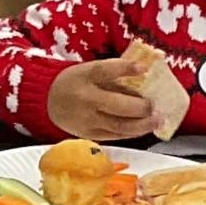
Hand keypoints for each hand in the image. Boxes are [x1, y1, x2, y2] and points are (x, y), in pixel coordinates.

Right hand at [45, 56, 159, 141]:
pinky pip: (116, 135)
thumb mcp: (89, 70)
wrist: (47, 101)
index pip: (105, 70)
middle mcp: (86, 99)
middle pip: (117, 105)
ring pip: (120, 126)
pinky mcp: (89, 134)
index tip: (144, 68)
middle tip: (154, 105)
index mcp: (84, 77)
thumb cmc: (74, 82)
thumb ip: (114, 72)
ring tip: (158, 120)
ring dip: (143, 125)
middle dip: (141, 107)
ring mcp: (88, 120)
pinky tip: (144, 128)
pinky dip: (133, 132)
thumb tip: (146, 73)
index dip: (125, 68)